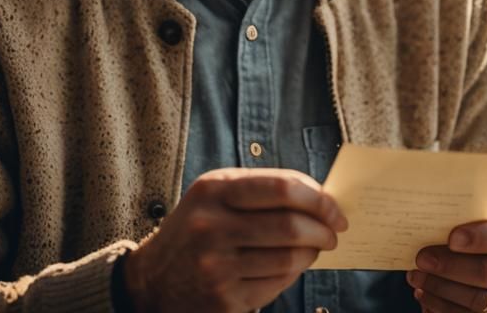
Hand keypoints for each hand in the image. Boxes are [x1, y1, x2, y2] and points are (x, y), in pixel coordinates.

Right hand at [122, 168, 346, 312]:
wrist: (152, 281)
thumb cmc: (195, 229)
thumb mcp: (214, 195)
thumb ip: (260, 189)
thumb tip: (319, 196)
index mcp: (213, 190)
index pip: (281, 188)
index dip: (318, 198)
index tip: (334, 209)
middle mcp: (212, 225)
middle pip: (291, 226)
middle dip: (323, 230)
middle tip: (333, 232)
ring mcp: (217, 266)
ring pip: (289, 258)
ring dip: (312, 254)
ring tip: (313, 249)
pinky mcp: (225, 299)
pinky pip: (278, 284)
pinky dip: (293, 274)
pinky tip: (291, 266)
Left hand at [406, 214, 486, 312]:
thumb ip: (469, 224)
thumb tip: (431, 226)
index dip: (478, 239)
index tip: (451, 238)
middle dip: (450, 266)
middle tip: (421, 259)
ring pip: (478, 301)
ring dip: (441, 289)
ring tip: (416, 277)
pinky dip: (443, 307)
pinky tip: (424, 295)